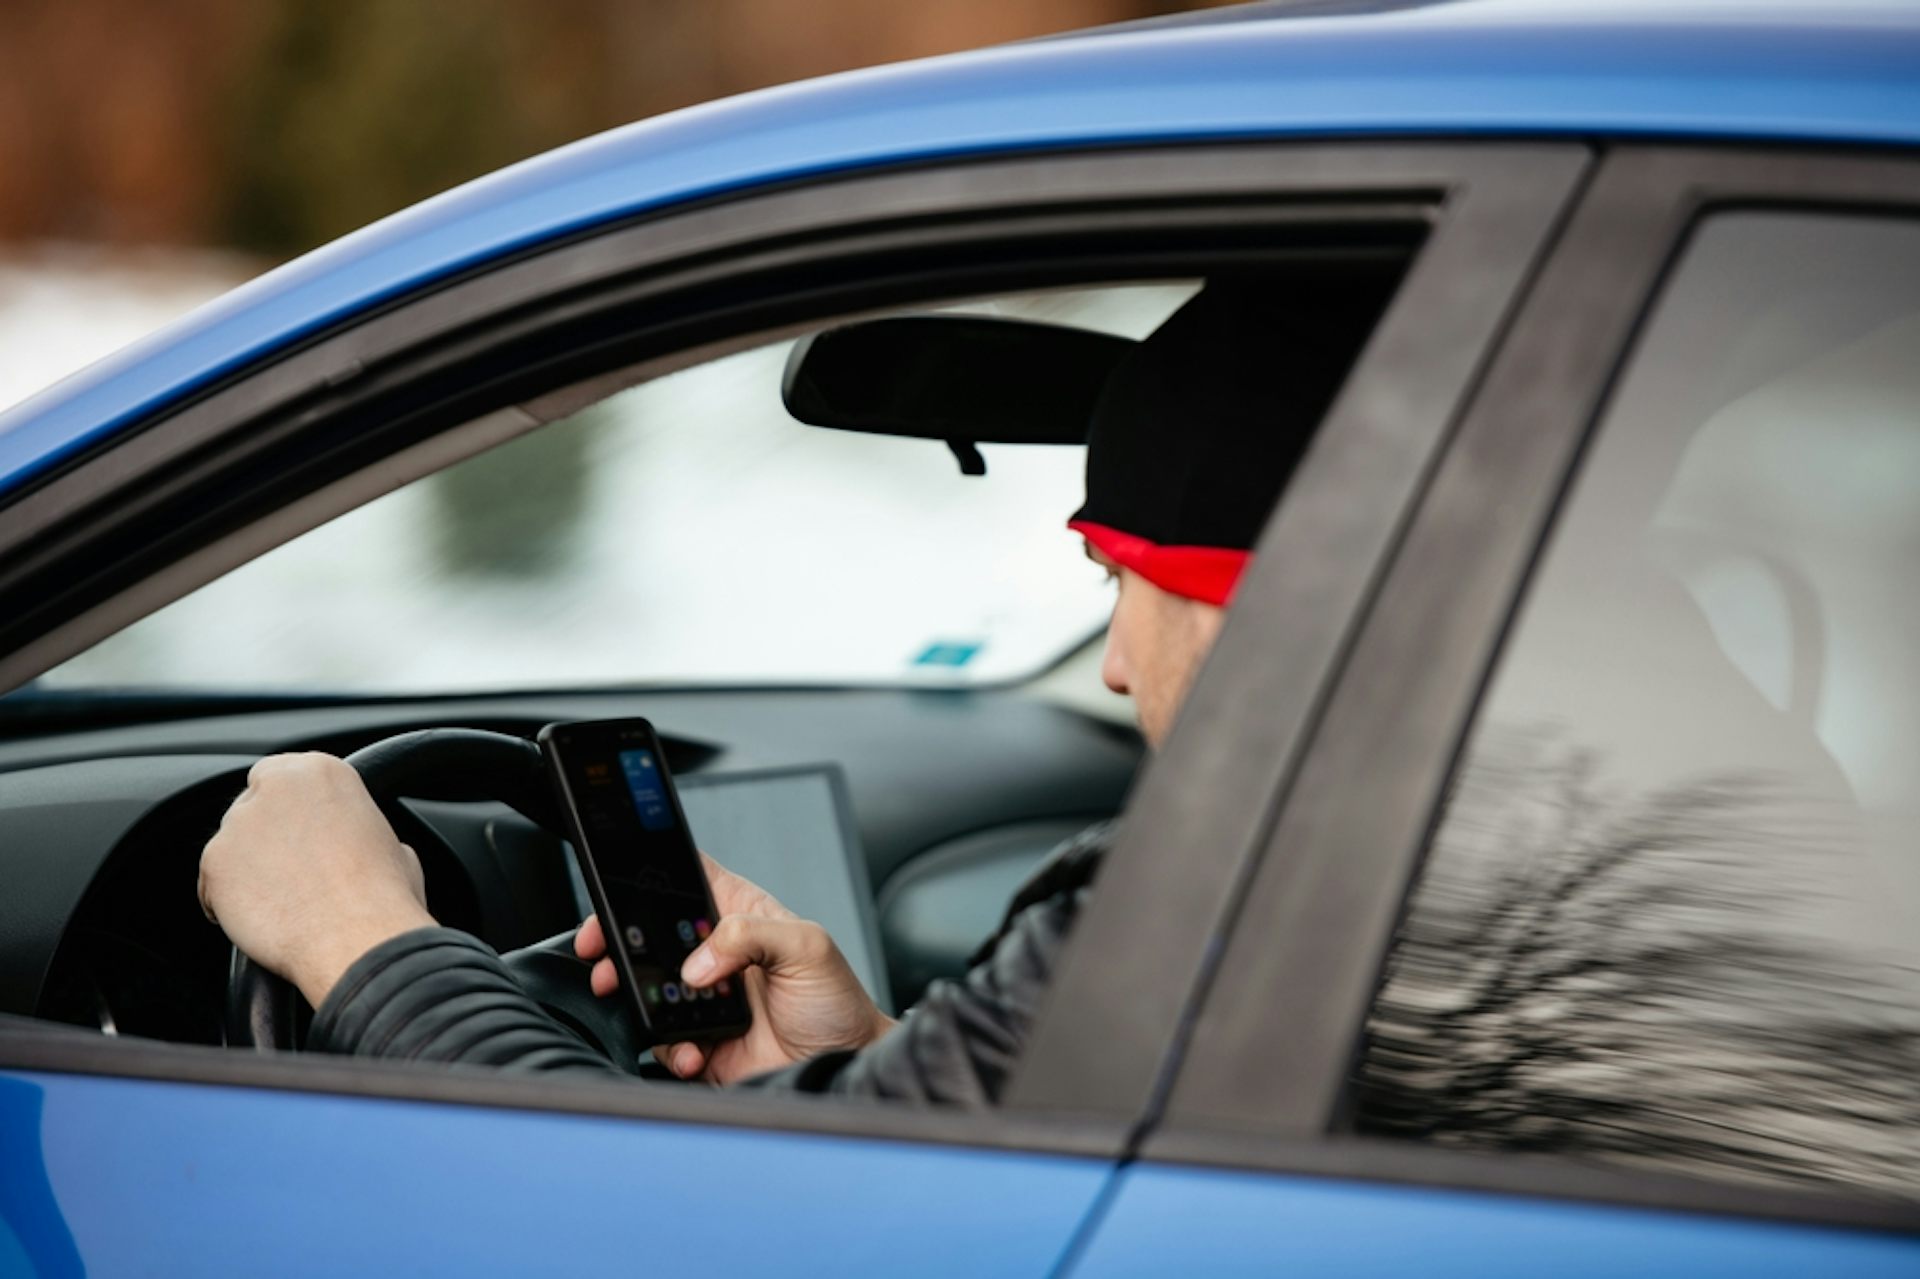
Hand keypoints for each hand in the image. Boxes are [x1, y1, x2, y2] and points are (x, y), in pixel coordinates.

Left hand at [199, 753, 434, 1006]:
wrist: (357, 937)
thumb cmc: (383, 896)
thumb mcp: (391, 845)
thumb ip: (359, 829)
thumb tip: (360, 844)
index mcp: (322, 771)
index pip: (280, 774)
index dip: (286, 808)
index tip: (295, 831)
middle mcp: (275, 786)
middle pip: (252, 807)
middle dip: (264, 837)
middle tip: (290, 872)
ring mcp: (239, 824)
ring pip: (231, 846)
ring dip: (247, 870)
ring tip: (280, 904)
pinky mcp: (213, 863)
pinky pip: (211, 885)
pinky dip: (227, 904)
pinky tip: (260, 921)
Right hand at [574, 853, 894, 1083]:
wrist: (842, 1064)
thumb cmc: (837, 1001)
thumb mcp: (807, 948)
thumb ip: (751, 934)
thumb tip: (700, 960)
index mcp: (739, 914)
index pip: (686, 879)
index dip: (649, 876)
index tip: (619, 887)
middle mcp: (716, 953)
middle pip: (650, 934)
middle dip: (619, 941)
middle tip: (602, 952)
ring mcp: (703, 997)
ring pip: (647, 987)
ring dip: (638, 997)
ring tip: (646, 1004)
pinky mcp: (698, 1039)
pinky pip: (663, 1038)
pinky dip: (671, 1046)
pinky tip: (696, 1049)